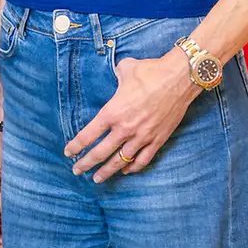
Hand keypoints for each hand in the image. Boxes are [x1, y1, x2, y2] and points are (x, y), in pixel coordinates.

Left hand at [66, 49, 199, 182]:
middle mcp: (125, 128)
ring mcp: (142, 136)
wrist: (179, 78)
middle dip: (86, 164)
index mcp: (113, 112)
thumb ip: (117, 75)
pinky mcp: (158, 140)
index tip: (69, 152)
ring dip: (107, 171)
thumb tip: (118, 73)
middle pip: (101, 153)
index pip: (89, 135)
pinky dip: (133, 168)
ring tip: (98, 179)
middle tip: (77, 171)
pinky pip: (143, 160)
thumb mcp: (126, 69)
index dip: (76, 146)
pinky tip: (126, 171)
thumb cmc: (151, 72)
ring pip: (121, 161)